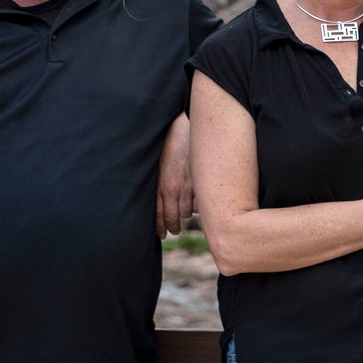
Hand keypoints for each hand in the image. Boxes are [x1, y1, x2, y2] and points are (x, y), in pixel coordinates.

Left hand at [157, 114, 193, 236]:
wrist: (188, 128)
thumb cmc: (171, 144)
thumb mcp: (161, 165)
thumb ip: (161, 183)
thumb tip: (161, 199)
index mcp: (161, 185)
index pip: (158, 215)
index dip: (160, 227)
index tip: (161, 235)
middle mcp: (174, 189)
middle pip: (174, 218)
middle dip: (174, 226)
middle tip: (174, 230)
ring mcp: (190, 187)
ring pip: (189, 211)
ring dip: (188, 212)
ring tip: (186, 210)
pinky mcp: (204, 183)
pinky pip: (202, 202)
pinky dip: (200, 203)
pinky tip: (198, 198)